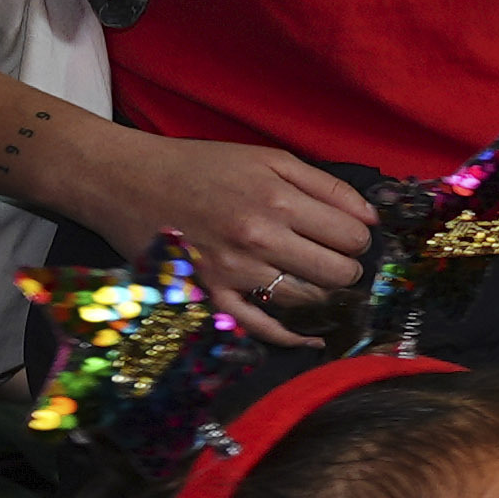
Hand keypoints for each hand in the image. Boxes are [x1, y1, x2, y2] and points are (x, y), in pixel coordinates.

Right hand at [101, 134, 377, 311]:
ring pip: (308, 301)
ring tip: (314, 281)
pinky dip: (293, 338)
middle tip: (332, 258)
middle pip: (338, 273)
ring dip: (322, 296)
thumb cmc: (201, 166)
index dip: (358, 237)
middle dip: (346, 267)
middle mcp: (258, 239)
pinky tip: (313, 338)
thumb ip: (325, 186)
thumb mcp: (268, 159)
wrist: (126, 180)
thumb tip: (373, 218)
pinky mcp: (209, 296)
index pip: (353, 237)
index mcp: (277, 201)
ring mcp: (233, 273)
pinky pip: (262, 330)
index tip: (346, 235)